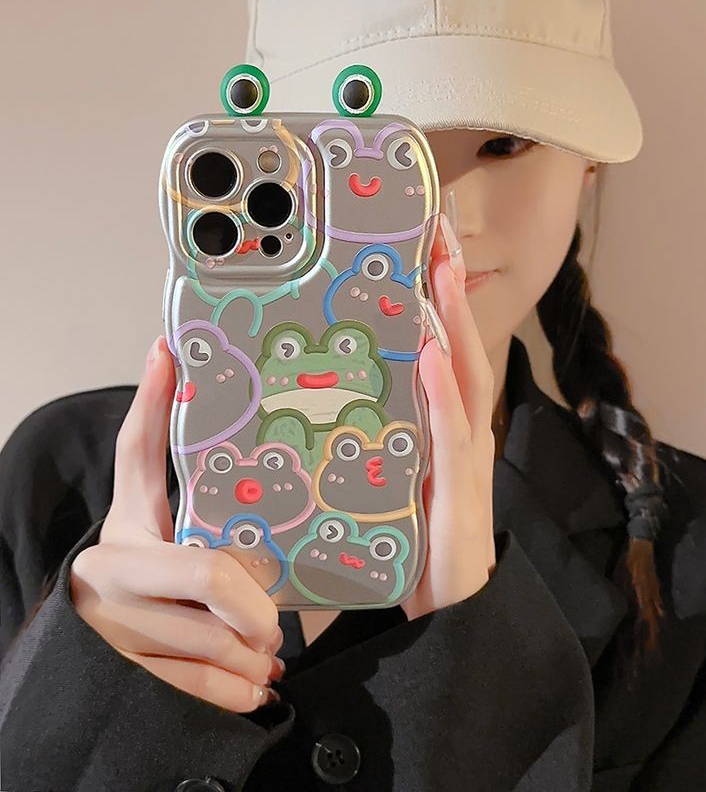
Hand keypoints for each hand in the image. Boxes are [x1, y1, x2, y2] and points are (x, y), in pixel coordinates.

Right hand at [69, 337, 283, 713]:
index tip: (167, 348)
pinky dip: (236, 691)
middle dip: (253, 606)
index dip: (152, 401)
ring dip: (251, 654)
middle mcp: (109, 566)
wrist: (94, 672)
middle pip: (209, 573)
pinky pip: (197, 686)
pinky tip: (255, 688)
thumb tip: (205, 396)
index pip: (136, 453)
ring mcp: (111, 622)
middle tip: (275, 623)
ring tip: (268, 657)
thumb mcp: (173, 543)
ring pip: (209, 638)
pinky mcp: (122, 672)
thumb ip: (200, 501)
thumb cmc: (160, 593)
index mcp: (126, 523)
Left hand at [401, 210, 496, 621]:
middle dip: (452, 289)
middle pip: (461, 347)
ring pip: (464, 377)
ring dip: (453, 322)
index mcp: (445, 426)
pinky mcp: (461, 494)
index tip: (426, 247)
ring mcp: (467, 460)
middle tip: (437, 232)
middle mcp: (463, 432)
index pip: (446, 348)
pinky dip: (443, 393)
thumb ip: (375, 437)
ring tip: (439, 269)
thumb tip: (327, 396)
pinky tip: (430, 354)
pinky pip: (452, 436)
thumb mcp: (391, 477)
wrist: (448, 611)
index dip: (441, 298)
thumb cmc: (416, 545)